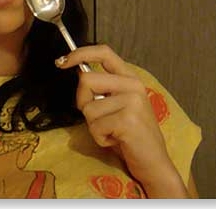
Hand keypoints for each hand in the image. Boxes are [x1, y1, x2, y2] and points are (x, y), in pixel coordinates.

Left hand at [55, 44, 188, 197]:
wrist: (153, 164)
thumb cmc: (130, 135)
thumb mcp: (116, 104)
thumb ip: (102, 88)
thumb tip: (77, 72)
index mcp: (129, 78)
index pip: (104, 52)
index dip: (80, 53)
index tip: (62, 61)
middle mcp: (133, 85)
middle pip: (86, 80)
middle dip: (83, 101)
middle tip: (99, 118)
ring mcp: (132, 102)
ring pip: (88, 107)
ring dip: (94, 125)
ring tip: (113, 131)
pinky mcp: (128, 120)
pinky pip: (95, 126)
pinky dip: (100, 138)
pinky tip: (117, 140)